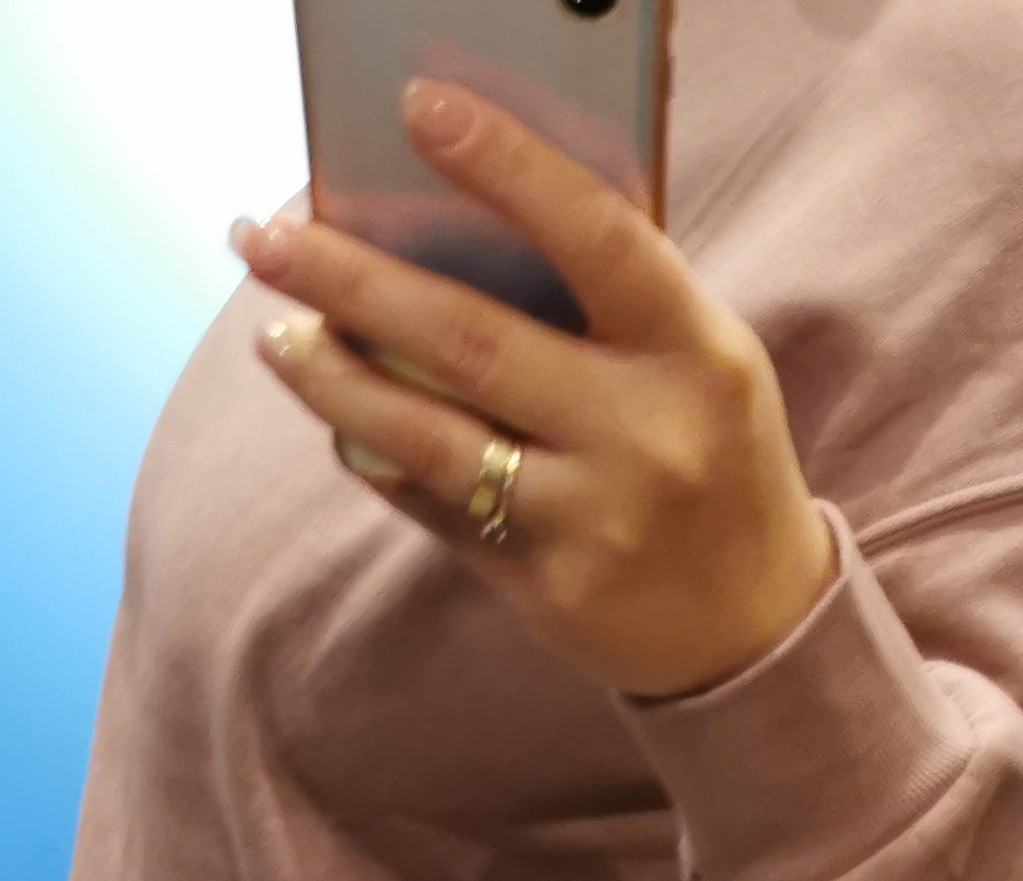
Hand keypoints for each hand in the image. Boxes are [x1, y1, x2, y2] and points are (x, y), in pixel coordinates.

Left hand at [233, 82, 836, 701]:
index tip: (420, 108)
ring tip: (277, 336)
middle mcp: (642, 435)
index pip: (596, 237)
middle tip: (266, 240)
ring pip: (431, 439)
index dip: (508, 166)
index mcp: (695, 352)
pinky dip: (378, 460)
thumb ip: (615, 301)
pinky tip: (339, 421)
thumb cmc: (715, 460)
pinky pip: (438, 513)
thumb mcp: (701, 361)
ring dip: (336, 382)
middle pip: (471, 342)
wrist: (756, 629)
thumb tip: (468, 221)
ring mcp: (590, 520)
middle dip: (354, 283)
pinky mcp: (545, 589)